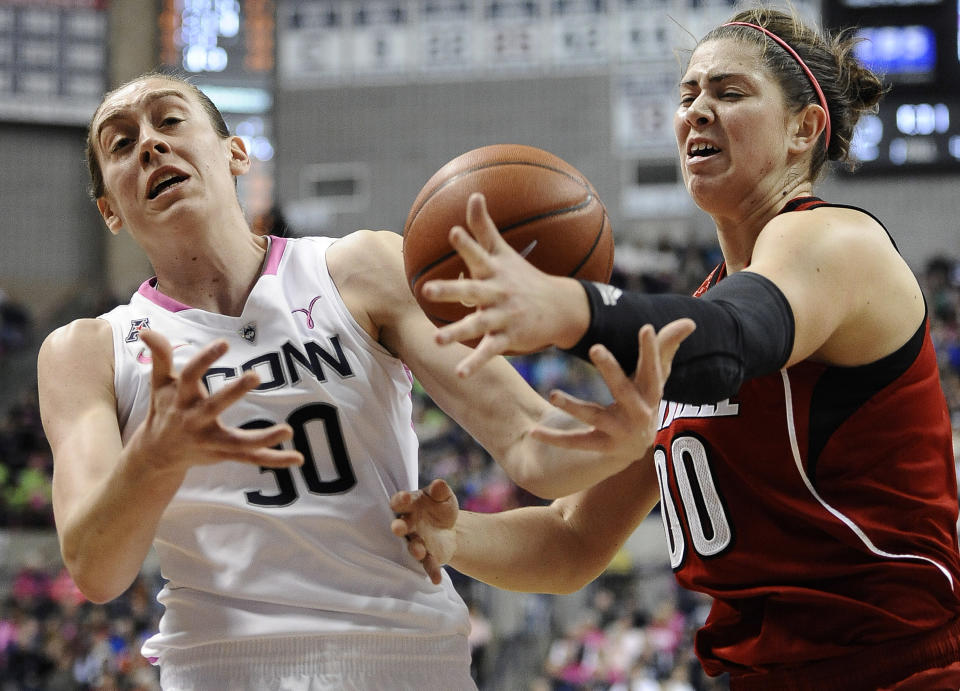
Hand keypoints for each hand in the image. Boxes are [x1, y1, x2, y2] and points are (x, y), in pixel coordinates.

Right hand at [134, 330, 302, 473]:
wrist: (156, 454)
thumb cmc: (164, 409)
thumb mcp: (159, 383)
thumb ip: (159, 356)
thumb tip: (146, 330)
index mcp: (180, 400)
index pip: (190, 376)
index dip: (205, 359)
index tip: (223, 343)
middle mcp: (195, 421)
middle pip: (215, 407)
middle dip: (233, 392)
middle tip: (255, 375)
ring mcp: (211, 441)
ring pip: (238, 442)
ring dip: (263, 438)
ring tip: (288, 430)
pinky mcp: (224, 453)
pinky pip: (251, 457)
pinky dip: (274, 459)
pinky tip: (298, 457)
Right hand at [390, 479, 458, 584]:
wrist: (450, 530)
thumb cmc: (440, 508)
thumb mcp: (444, 497)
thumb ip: (440, 490)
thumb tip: (438, 484)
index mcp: (410, 506)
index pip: (401, 501)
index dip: (401, 500)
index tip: (405, 498)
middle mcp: (409, 524)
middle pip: (401, 525)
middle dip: (399, 527)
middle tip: (397, 528)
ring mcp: (416, 541)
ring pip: (412, 546)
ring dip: (415, 549)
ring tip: (419, 552)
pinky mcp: (427, 556)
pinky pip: (428, 564)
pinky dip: (432, 571)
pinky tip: (436, 579)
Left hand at [423, 193, 588, 376]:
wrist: (561, 307)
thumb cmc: (524, 277)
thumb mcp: (505, 252)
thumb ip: (484, 227)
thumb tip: (473, 193)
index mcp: (494, 271)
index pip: (478, 254)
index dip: (466, 244)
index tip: (453, 232)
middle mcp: (498, 292)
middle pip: (472, 290)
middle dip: (449, 290)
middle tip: (426, 289)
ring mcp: (503, 316)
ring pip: (478, 324)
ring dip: (457, 332)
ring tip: (437, 340)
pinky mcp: (508, 338)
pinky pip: (489, 351)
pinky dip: (475, 362)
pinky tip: (459, 373)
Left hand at [531, 319, 694, 463]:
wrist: (634, 448)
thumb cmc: (644, 398)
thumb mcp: (654, 375)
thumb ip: (667, 347)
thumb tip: (690, 321)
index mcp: (652, 394)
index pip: (653, 369)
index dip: (651, 350)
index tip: (646, 327)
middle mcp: (639, 416)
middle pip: (624, 390)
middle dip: (611, 370)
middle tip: (595, 346)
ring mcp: (619, 434)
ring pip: (594, 417)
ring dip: (574, 407)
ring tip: (554, 394)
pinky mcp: (600, 448)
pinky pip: (575, 442)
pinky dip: (554, 438)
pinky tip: (533, 431)